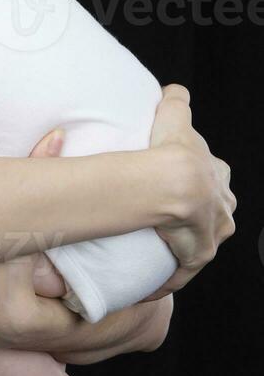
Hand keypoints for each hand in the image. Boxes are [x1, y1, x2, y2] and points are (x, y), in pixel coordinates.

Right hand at [138, 84, 235, 301]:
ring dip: (187, 245)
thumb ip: (176, 100)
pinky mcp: (199, 254)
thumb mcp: (175, 117)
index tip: (181, 183)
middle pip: (217, 213)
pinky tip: (153, 285)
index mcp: (218, 175)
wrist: (173, 182)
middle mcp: (222, 205)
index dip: (202, 180)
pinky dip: (169, 278)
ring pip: (204, 241)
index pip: (216, 177)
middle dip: (203, 217)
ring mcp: (213, 232)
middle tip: (171, 218)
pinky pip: (184, 270)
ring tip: (162, 247)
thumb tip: (173, 90)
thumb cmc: (172, 149)